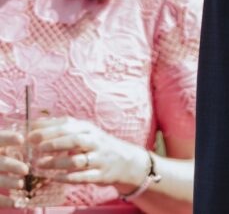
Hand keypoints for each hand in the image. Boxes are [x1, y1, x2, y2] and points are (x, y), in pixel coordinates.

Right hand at [0, 129, 28, 206]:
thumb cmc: (5, 155)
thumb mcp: (5, 147)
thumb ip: (14, 143)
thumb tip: (39, 135)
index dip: (8, 138)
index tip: (21, 139)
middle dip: (10, 165)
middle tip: (26, 170)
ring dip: (7, 182)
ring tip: (21, 185)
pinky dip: (2, 200)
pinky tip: (14, 203)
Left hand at [28, 117, 148, 193]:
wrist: (126, 161)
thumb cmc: (97, 144)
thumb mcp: (85, 131)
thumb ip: (63, 127)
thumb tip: (34, 123)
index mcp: (89, 129)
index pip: (69, 125)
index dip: (49, 129)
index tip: (30, 135)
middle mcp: (96, 142)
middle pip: (76, 140)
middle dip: (55, 143)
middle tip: (36, 147)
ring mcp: (99, 159)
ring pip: (78, 160)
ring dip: (57, 162)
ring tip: (39, 164)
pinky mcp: (101, 175)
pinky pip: (83, 177)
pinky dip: (67, 178)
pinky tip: (54, 178)